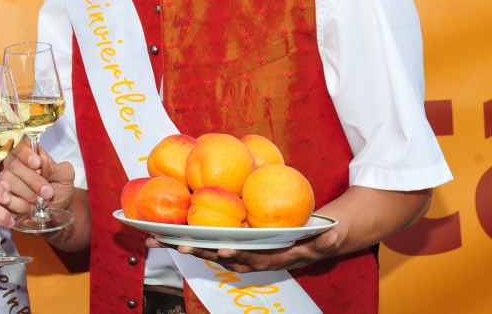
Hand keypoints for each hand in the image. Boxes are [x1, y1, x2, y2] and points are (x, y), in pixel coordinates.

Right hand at [0, 139, 75, 216]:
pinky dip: (18, 204)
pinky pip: (3, 197)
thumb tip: (43, 161)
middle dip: (31, 179)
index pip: (20, 145)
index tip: (37, 164)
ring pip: (7, 180)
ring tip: (40, 202)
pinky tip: (30, 208)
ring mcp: (5, 179)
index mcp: (30, 153)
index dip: (26, 153)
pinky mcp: (1, 195)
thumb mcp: (65, 177)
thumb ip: (56, 169)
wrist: (55, 210)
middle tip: (47, 192)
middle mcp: (14, 163)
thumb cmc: (59, 189)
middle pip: (13, 164)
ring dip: (26, 193)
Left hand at [145, 227, 340, 273]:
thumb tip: (332, 235)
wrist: (312, 240)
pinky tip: (169, 233)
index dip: (236, 254)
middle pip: (221, 256)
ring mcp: (240, 252)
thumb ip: (327, 240)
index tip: (221, 249)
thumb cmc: (318, 237)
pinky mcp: (233, 243)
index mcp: (270, 257)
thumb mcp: (326, 238)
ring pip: (209, 250)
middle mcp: (251, 258)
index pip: (251, 257)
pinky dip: (189, 238)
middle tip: (179, 245)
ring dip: (185, 245)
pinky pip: (208, 242)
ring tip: (159, 240)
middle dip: (199, 251)